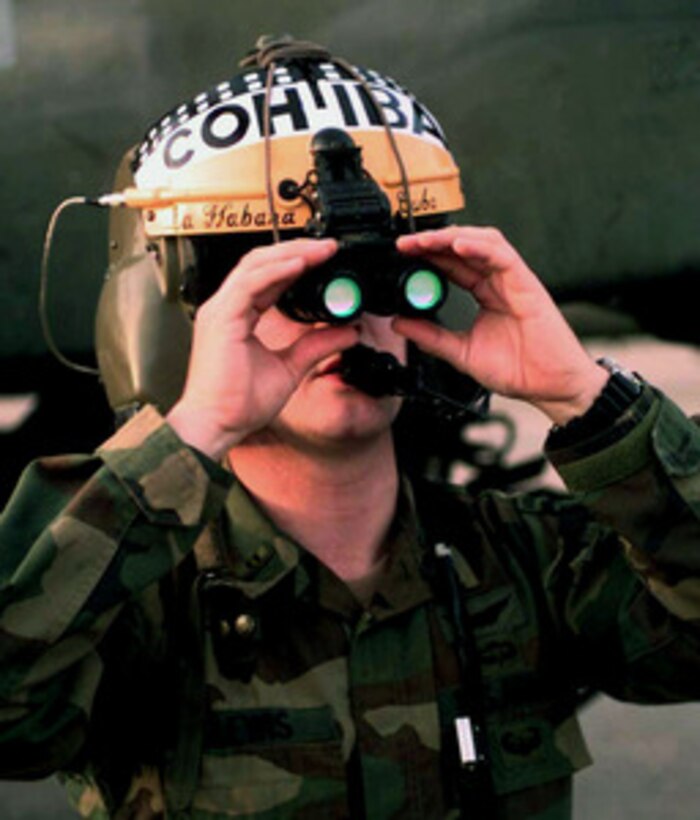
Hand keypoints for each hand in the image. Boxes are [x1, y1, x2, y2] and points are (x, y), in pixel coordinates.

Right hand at [167, 239, 358, 458]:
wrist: (216, 425)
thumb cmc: (238, 403)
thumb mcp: (290, 368)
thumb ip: (316, 346)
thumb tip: (348, 332)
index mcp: (237, 316)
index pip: (268, 277)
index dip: (297, 264)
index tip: (327, 260)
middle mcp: (226, 308)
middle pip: (261, 263)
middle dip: (297, 250)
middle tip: (329, 247)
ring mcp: (220, 310)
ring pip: (255, 265)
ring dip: (291, 254)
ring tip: (321, 250)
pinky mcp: (221, 318)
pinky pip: (250, 284)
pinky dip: (276, 271)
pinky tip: (300, 264)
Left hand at [393, 227, 607, 423]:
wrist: (550, 387)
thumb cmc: (519, 370)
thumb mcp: (462, 353)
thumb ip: (432, 337)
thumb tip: (400, 324)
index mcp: (485, 294)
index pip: (452, 265)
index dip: (427, 256)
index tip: (401, 255)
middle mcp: (499, 283)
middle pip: (464, 248)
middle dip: (433, 242)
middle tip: (405, 244)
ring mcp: (514, 281)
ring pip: (483, 243)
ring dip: (452, 238)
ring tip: (425, 241)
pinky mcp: (528, 285)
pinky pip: (503, 257)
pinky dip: (480, 248)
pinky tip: (458, 246)